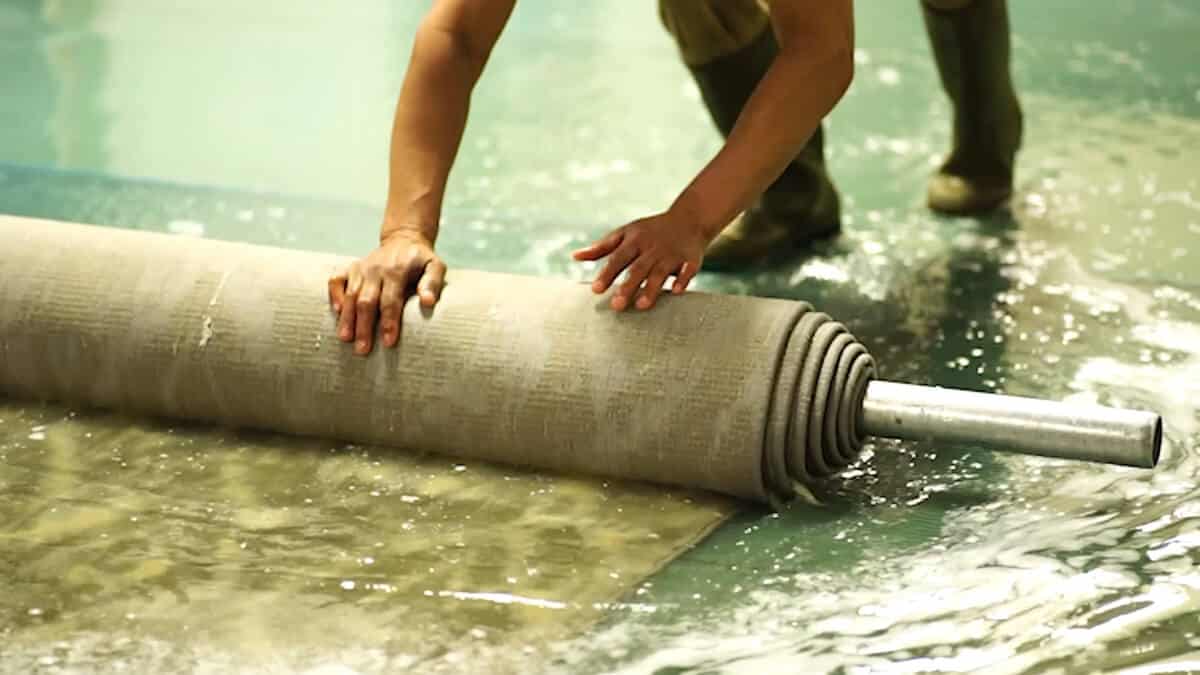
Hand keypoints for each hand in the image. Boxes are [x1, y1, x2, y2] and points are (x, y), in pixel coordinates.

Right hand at [327, 231, 445, 354]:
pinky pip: (336, 280)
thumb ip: (433, 283)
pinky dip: (334, 295)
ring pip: (350, 295)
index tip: (388, 343)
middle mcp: (375, 269)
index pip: (390, 300)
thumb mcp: (435, 266)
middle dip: (364, 327)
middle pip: (366, 301)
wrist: (404, 239)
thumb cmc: (421, 260)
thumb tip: (428, 302)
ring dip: (347, 318)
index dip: (389, 322)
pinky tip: (337, 312)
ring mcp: (361, 268)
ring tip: (346, 339)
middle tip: (362, 350)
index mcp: (396, 271)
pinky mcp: (350, 268)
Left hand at [572, 208, 708, 311]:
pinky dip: (682, 279)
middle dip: (628, 286)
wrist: (689, 218)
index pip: (618, 258)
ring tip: (641, 306)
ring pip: (660, 271)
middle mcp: (652, 247)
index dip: (607, 274)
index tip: (596, 290)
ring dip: (651, 288)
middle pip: (638, 268)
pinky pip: (687, 270)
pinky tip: (676, 292)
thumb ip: (601, 248)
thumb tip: (575, 257)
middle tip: (616, 306)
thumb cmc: (650, 230)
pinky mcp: (691, 259)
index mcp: (634, 240)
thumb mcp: (625, 233)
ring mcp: (672, 253)